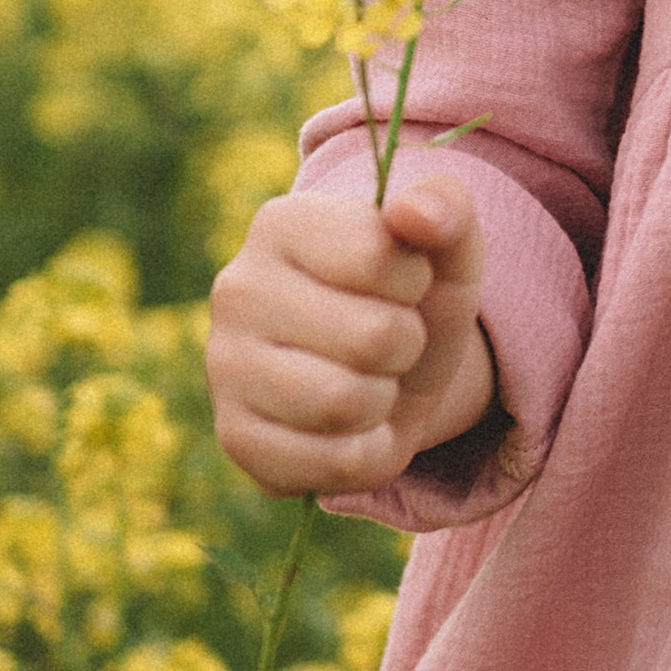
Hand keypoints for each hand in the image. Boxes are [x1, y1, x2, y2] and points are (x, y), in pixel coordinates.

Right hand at [206, 171, 494, 496]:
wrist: (387, 373)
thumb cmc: (412, 296)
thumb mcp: (445, 247)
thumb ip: (445, 207)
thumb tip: (413, 212)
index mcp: (281, 224)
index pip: (379, 256)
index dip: (414, 280)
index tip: (400, 283)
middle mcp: (236, 290)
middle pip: (372, 336)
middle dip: (405, 345)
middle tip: (386, 339)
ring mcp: (224, 367)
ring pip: (345, 404)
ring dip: (384, 399)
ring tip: (368, 378)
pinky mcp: (236, 439)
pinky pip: (333, 463)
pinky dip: (366, 452)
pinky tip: (350, 427)